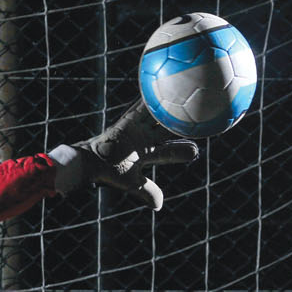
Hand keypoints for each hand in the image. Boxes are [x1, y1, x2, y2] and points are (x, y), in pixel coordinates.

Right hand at [53, 100, 200, 210]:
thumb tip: (158, 206)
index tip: (197, 148)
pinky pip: (142, 106)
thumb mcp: (132, 182)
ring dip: (171, 108)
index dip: (183, 148)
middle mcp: (144, 138)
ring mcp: (137, 127)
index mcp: (147, 152)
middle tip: (202, 115)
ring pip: (159, 116)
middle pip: (168, 128)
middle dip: (183, 124)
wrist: (90, 161)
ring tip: (187, 96)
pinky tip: (161, 85)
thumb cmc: (109, 172)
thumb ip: (147, 191)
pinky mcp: (127, 119)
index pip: (170, 149)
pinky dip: (151, 98)